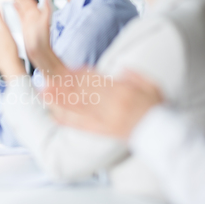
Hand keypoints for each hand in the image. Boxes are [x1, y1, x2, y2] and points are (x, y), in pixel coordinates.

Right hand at [12, 0, 51, 61]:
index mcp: (36, 12)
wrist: (40, 51)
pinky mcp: (25, 25)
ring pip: (22, 6)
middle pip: (24, 0)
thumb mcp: (45, 23)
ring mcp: (29, 19)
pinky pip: (20, 14)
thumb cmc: (42, 39)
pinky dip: (17, 8)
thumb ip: (46, 10)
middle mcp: (33, 14)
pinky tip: (13, 5)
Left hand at [44, 68, 162, 139]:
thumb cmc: (156, 109)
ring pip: (79, 108)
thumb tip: (122, 70)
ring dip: (60, 100)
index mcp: (123, 92)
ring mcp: (105, 119)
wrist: (160, 134)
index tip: (67, 69)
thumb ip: (135, 77)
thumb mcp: (151, 87)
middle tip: (46, 79)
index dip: (80, 74)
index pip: (97, 80)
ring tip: (44, 93)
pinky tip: (54, 116)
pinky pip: (82, 126)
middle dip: (64, 85)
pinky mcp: (102, 131)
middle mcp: (111, 105)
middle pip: (83, 92)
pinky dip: (68, 121)